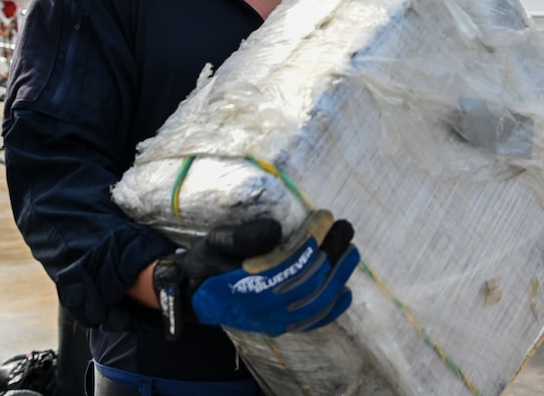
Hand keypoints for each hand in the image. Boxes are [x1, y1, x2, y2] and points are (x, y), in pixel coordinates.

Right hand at [155, 211, 359, 337]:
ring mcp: (274, 319)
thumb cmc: (206, 263)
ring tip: (351, 251)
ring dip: (339, 276)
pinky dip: (331, 310)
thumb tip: (275, 229)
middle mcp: (266, 305)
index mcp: (252, 282)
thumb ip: (242, 237)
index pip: (294, 259)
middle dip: (333, 251)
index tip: (326, 216)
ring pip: (317, 301)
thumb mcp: (216, 243)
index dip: (314, 237)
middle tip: (345, 226)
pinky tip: (346, 294)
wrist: (192, 295)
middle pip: (312, 279)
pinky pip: (310, 322)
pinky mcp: (278, 326)